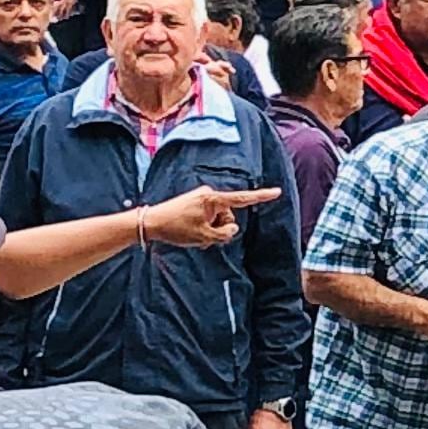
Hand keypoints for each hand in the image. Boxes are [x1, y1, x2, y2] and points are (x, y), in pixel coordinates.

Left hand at [141, 184, 278, 247]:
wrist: (150, 222)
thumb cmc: (175, 228)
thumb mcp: (204, 236)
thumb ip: (224, 234)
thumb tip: (231, 229)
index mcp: (212, 199)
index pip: (242, 199)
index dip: (262, 196)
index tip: (277, 192)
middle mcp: (209, 195)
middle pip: (228, 216)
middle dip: (220, 228)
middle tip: (202, 236)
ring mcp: (202, 199)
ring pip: (218, 219)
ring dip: (211, 230)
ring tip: (194, 235)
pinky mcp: (195, 203)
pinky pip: (209, 218)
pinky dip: (204, 227)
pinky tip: (191, 233)